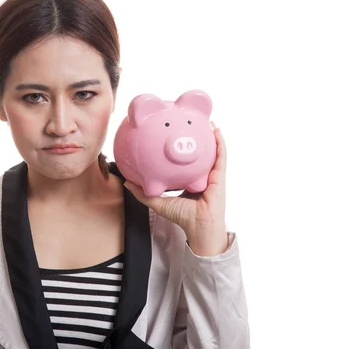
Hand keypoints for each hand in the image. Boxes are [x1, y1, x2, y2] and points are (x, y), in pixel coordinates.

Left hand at [124, 122, 228, 255]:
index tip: (173, 135)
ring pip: (213, 151)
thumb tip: (126, 182)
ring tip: (206, 120)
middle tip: (189, 122)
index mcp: (189, 179)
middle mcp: (201, 175)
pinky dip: (220, 142)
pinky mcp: (220, 176)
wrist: (199, 227)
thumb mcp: (158, 202)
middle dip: (196, 139)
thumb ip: (143, 192)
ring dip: (211, 135)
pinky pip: (221, 155)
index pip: (184, 162)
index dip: (180, 150)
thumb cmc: (182, 217)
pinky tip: (216, 130)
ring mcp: (212, 175)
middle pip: (199, 154)